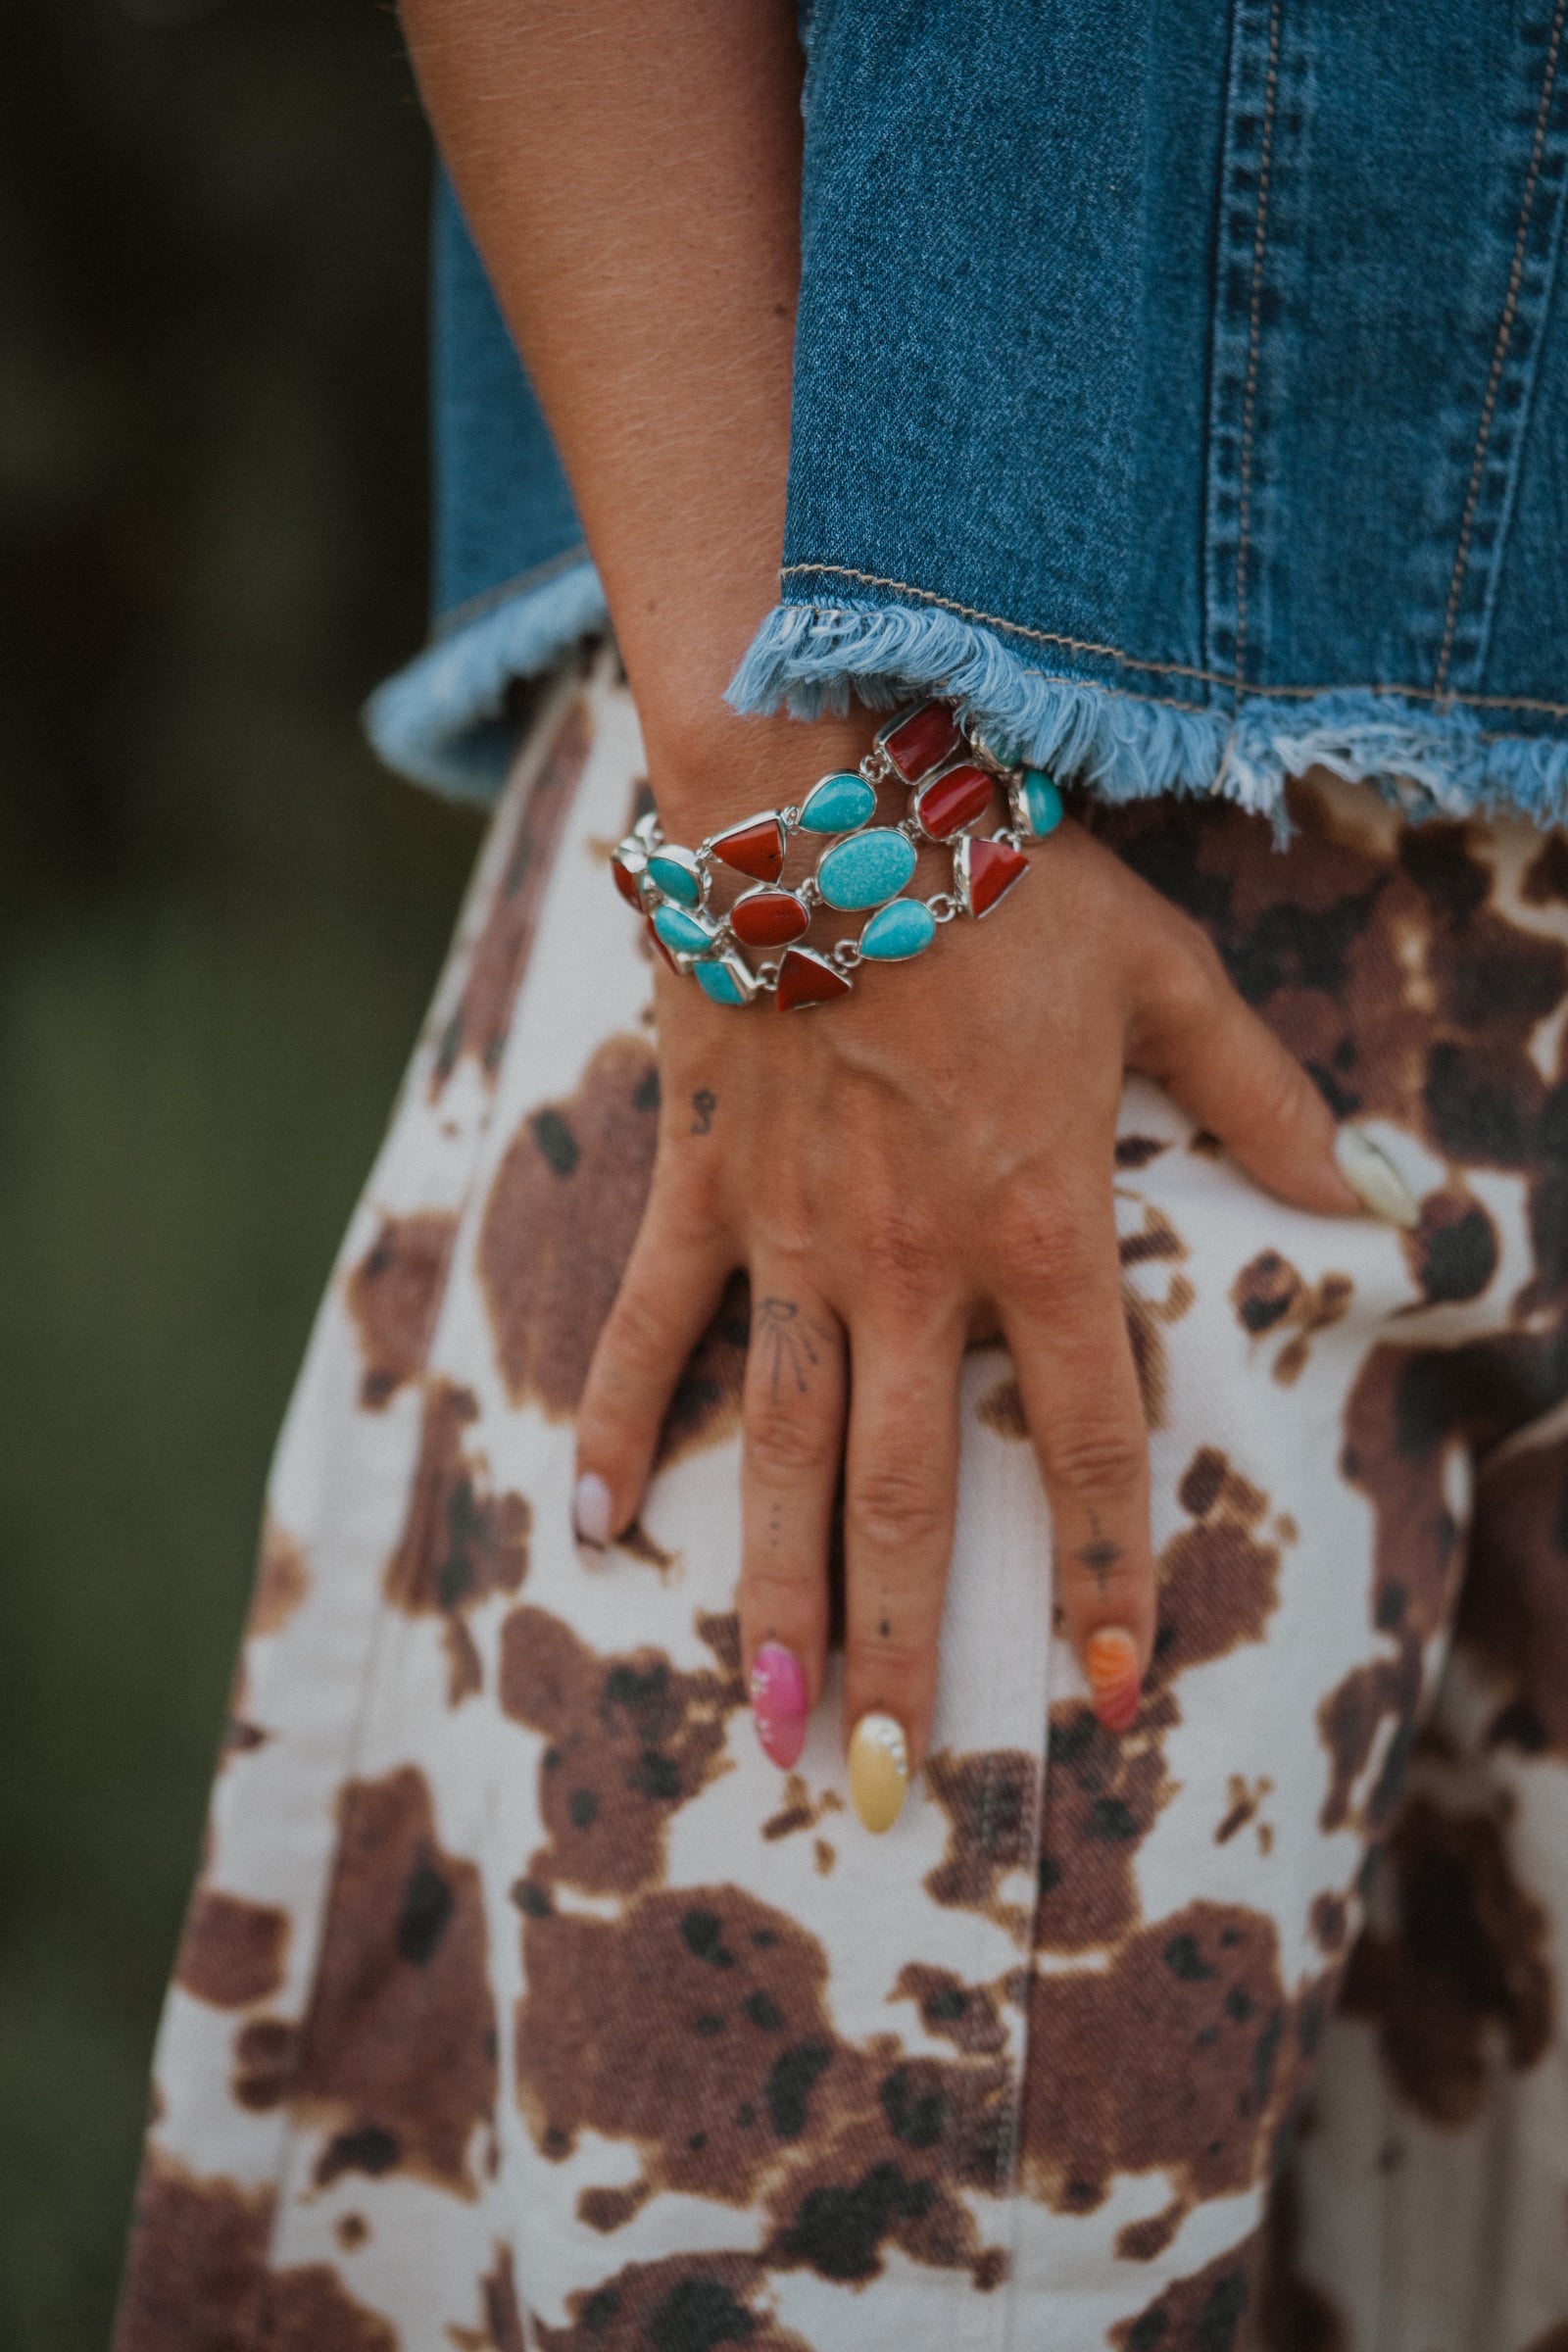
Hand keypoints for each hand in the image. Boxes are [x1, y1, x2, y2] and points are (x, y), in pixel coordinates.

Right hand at [572, 716, 1396, 1831]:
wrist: (822, 792)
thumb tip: (1382, 1199)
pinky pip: (651, 1329)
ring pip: (774, 1452)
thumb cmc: (1006, 880)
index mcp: (1038, 1229)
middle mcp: (909, 1268)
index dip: (1111, 1570)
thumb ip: (1267, 1101)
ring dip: (769, 1594)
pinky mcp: (701, 1189)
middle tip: (883, 1783)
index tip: (1112, 1686)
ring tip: (763, 1719)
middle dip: (904, 1649)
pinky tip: (592, 1525)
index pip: (1090, 1439)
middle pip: (907, 1494)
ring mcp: (789, 1239)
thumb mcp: (1168, 978)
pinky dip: (614, 1423)